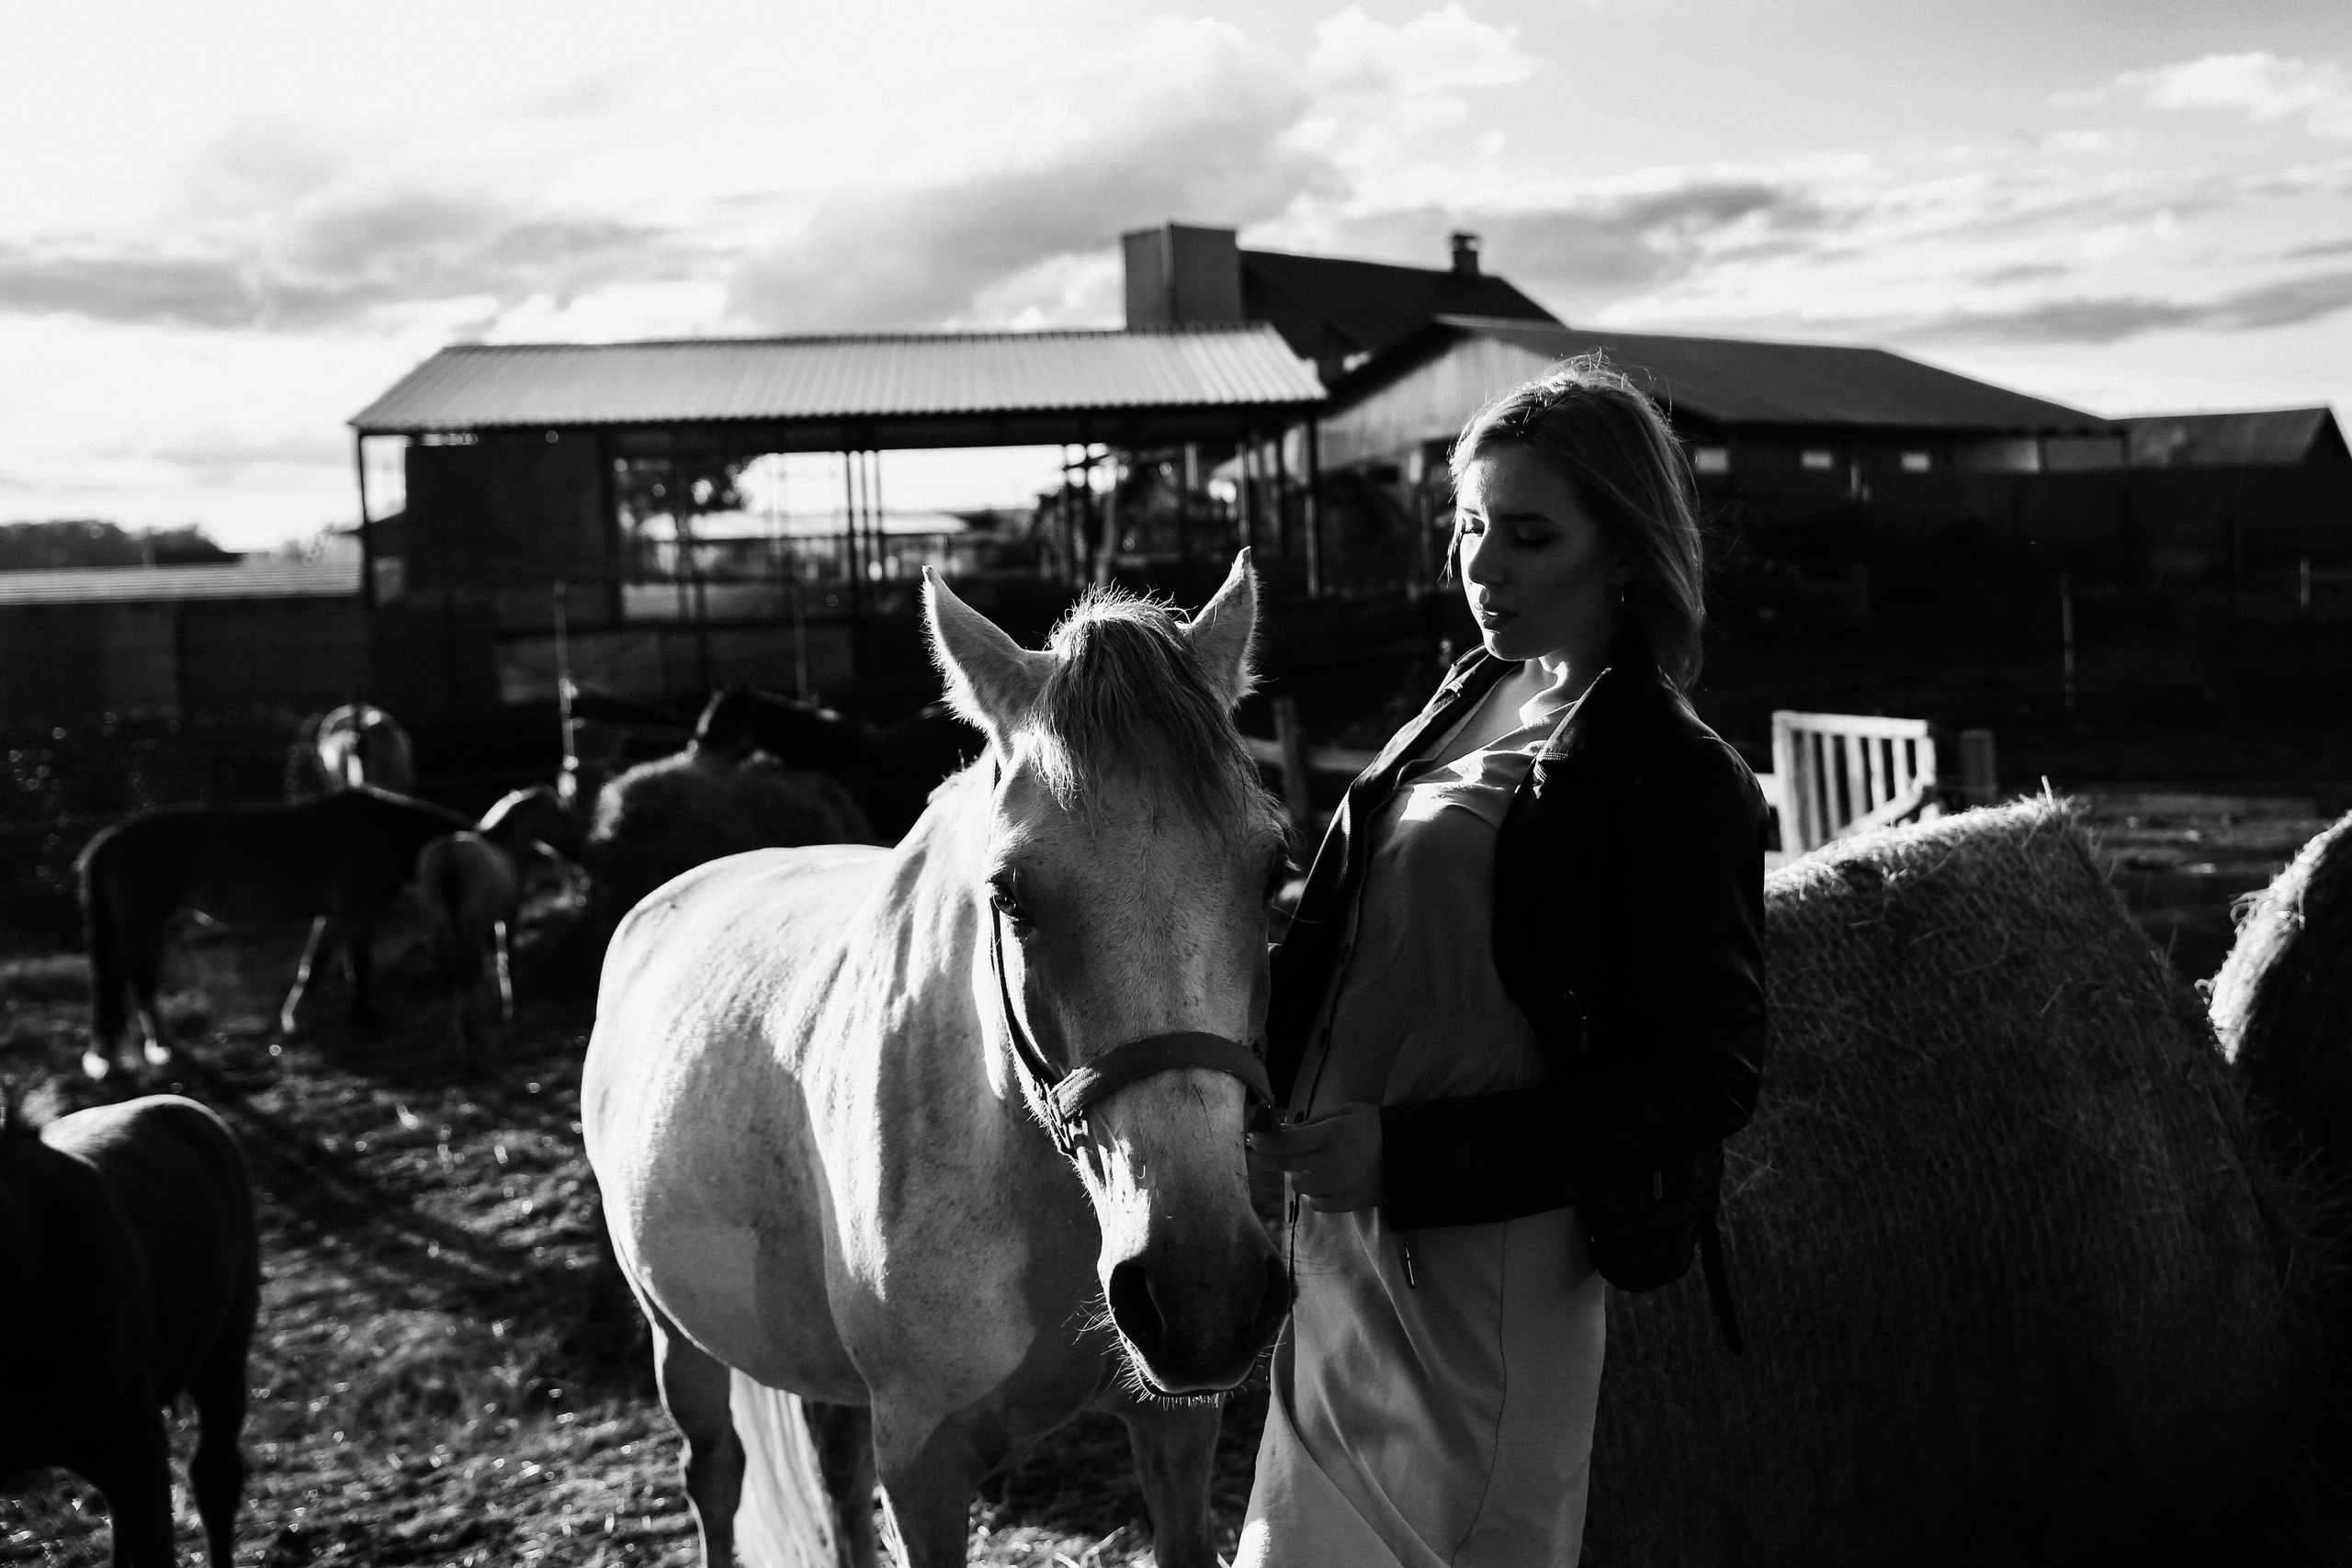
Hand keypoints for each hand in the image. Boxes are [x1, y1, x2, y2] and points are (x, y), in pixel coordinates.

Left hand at [1248, 1102, 1383, 1212]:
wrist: (1408, 1155)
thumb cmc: (1374, 1127)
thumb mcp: (1344, 1113)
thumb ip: (1312, 1123)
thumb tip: (1282, 1130)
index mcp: (1332, 1135)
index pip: (1287, 1142)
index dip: (1265, 1142)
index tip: (1253, 1139)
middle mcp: (1331, 1163)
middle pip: (1286, 1165)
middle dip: (1264, 1159)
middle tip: (1255, 1154)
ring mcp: (1338, 1187)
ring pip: (1298, 1186)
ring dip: (1296, 1174)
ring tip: (1308, 1164)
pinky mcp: (1345, 1205)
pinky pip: (1315, 1203)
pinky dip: (1313, 1193)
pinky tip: (1322, 1181)